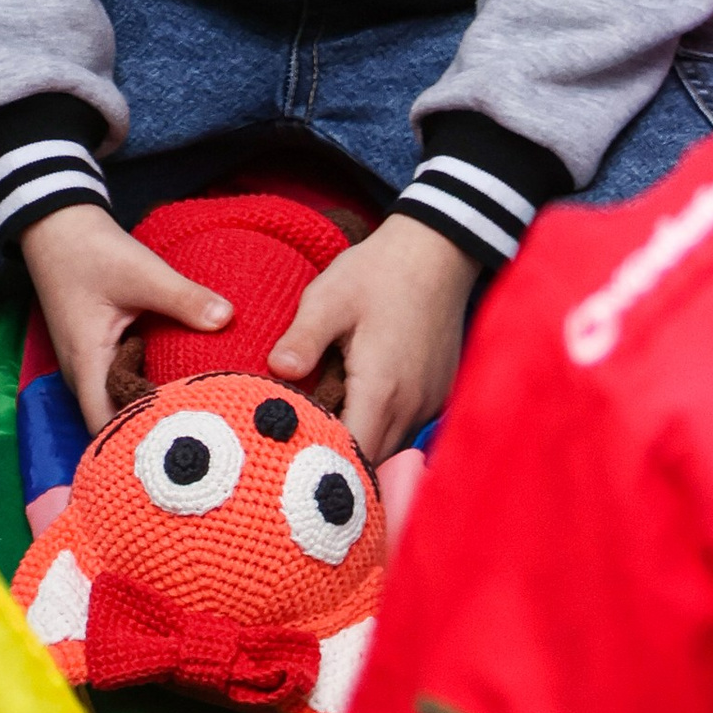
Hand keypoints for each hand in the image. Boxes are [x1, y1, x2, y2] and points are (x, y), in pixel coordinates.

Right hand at [23, 203, 232, 433]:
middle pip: (115, 421)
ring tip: (199, 411)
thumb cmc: (92, 251)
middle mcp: (83, 374)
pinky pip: (123, 382)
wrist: (59, 226)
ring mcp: (90, 364)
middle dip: (153, 428)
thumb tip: (227, 319)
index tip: (183, 434)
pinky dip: (148, 386)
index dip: (139, 438)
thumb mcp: (142, 273)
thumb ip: (183, 298)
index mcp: (87, 364)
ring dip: (152, 407)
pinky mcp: (100, 351)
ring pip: (120, 402)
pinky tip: (181, 383)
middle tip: (202, 427)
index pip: (105, 427)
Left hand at [270, 212, 476, 468]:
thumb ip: (303, 339)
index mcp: (382, 389)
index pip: (352, 454)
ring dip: (358, 442)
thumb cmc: (379, 272)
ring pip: (389, 446)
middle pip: (370, 460)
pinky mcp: (436, 393)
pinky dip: (379, 426)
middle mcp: (411, 406)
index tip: (288, 455)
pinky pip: (404, 427)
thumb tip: (276, 372)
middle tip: (296, 445)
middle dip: (335, 458)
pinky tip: (354, 405)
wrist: (436, 251)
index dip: (320, 461)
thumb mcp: (329, 298)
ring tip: (320, 426)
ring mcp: (428, 402)